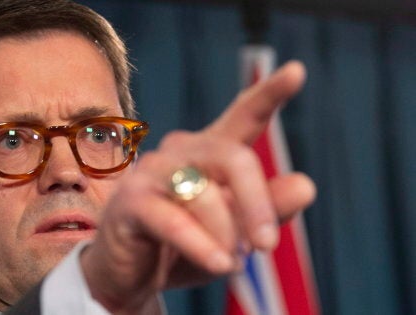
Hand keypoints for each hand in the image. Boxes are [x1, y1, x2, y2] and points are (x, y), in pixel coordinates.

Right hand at [80, 61, 315, 313]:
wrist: (129, 275)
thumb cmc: (183, 247)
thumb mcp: (234, 233)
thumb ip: (267, 209)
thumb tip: (305, 185)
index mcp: (210, 153)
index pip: (242, 116)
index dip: (269, 94)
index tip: (297, 71)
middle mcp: (180, 152)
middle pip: (234, 158)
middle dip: (257, 204)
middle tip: (266, 246)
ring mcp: (152, 173)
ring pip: (205, 195)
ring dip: (226, 237)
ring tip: (227, 264)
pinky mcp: (131, 201)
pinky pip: (176, 222)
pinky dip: (202, 247)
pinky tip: (219, 265)